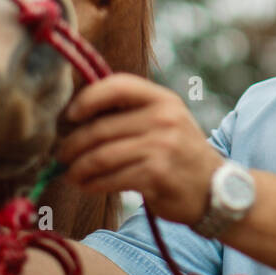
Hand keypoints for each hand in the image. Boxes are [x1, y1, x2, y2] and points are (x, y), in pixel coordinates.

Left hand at [56, 73, 222, 225]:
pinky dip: (92, 184)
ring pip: (100, 156)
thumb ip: (131, 111)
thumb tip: (76, 114)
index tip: (70, 116)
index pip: (117, 86)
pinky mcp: (156, 175)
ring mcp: (161, 147)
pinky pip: (110, 178)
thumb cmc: (179, 153)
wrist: (214, 189)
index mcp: (163, 99)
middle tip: (61, 155)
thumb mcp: (165, 120)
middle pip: (100, 127)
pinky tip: (88, 185)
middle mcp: (164, 118)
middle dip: (72, 144)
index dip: (87, 99)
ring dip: (78, 168)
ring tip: (71, 174)